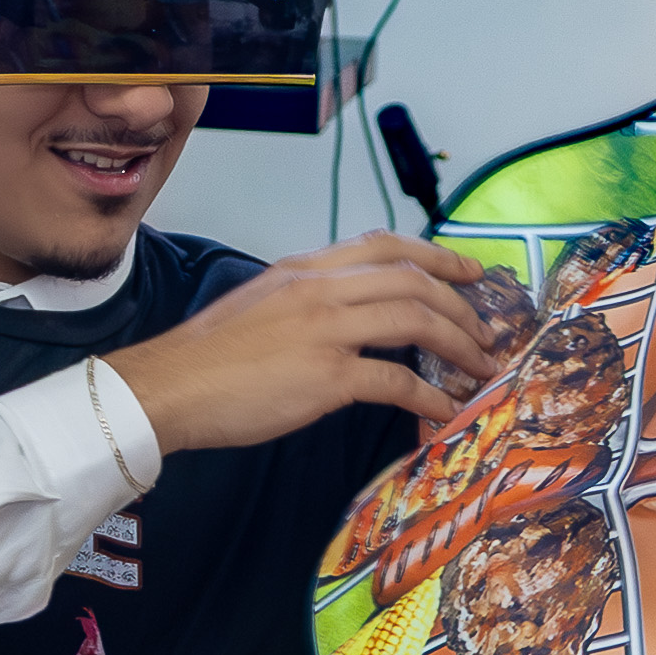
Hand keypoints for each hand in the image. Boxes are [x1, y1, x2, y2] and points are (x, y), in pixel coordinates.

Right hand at [104, 232, 515, 456]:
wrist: (169, 385)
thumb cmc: (207, 357)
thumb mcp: (260, 304)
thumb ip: (305, 300)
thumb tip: (343, 316)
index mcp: (305, 269)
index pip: (385, 245)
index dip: (436, 254)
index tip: (468, 270)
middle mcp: (321, 288)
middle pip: (413, 280)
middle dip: (460, 305)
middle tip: (486, 330)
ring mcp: (326, 329)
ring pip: (416, 320)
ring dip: (458, 344)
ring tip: (479, 367)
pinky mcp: (327, 375)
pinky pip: (397, 380)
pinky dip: (429, 395)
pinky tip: (443, 409)